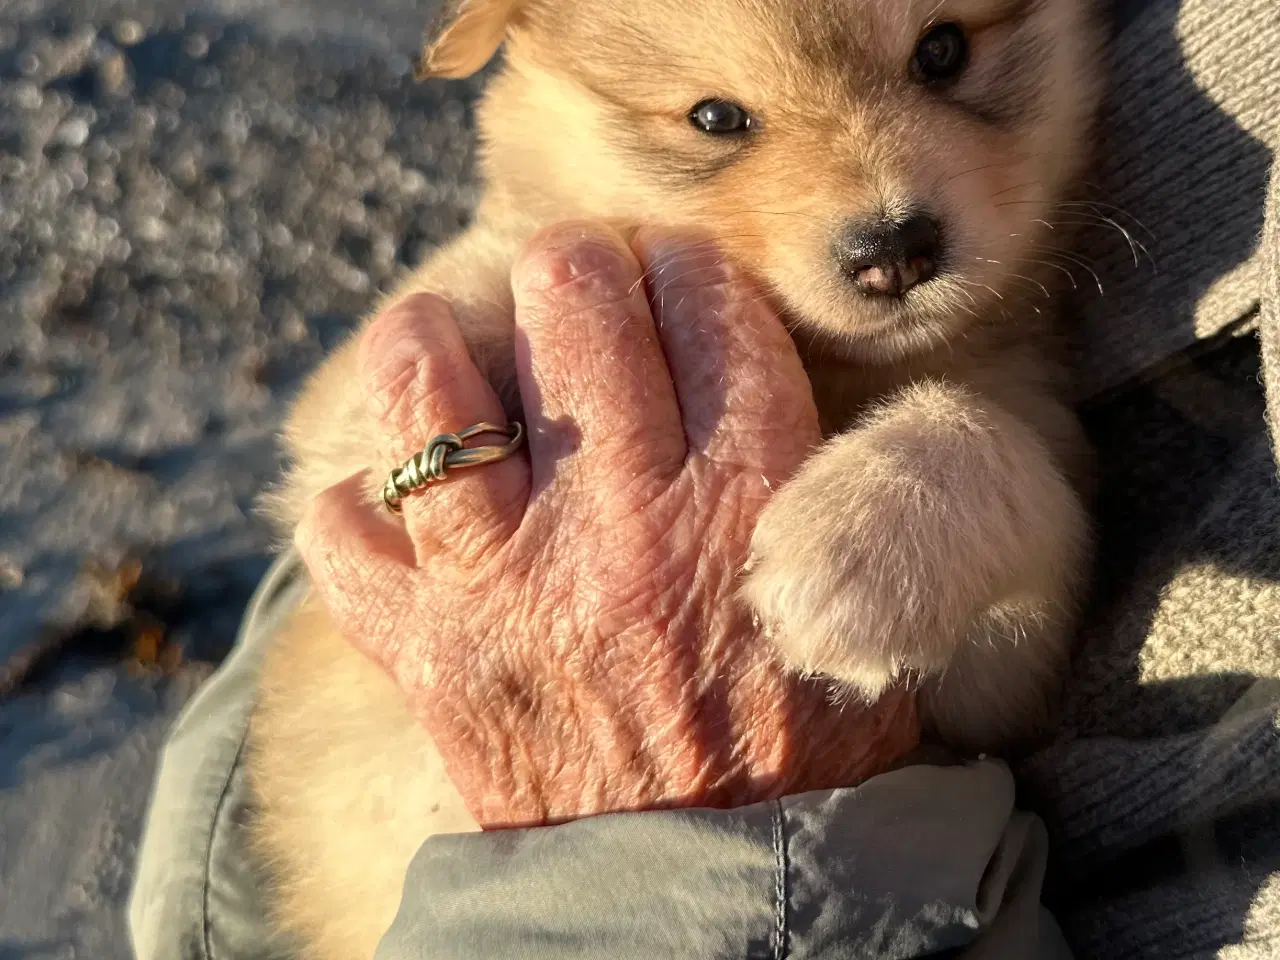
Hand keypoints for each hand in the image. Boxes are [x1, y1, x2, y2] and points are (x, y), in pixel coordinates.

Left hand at [296, 221, 918, 828]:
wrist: (719, 909)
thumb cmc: (805, 757)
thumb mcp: (865, 612)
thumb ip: (831, 492)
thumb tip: (740, 373)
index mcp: (752, 500)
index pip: (706, 301)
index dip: (686, 272)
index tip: (672, 288)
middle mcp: (626, 518)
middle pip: (573, 294)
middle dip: (573, 271)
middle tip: (572, 299)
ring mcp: (512, 582)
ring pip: (425, 379)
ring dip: (433, 344)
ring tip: (449, 349)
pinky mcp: (428, 653)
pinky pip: (342, 528)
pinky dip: (354, 503)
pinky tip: (395, 507)